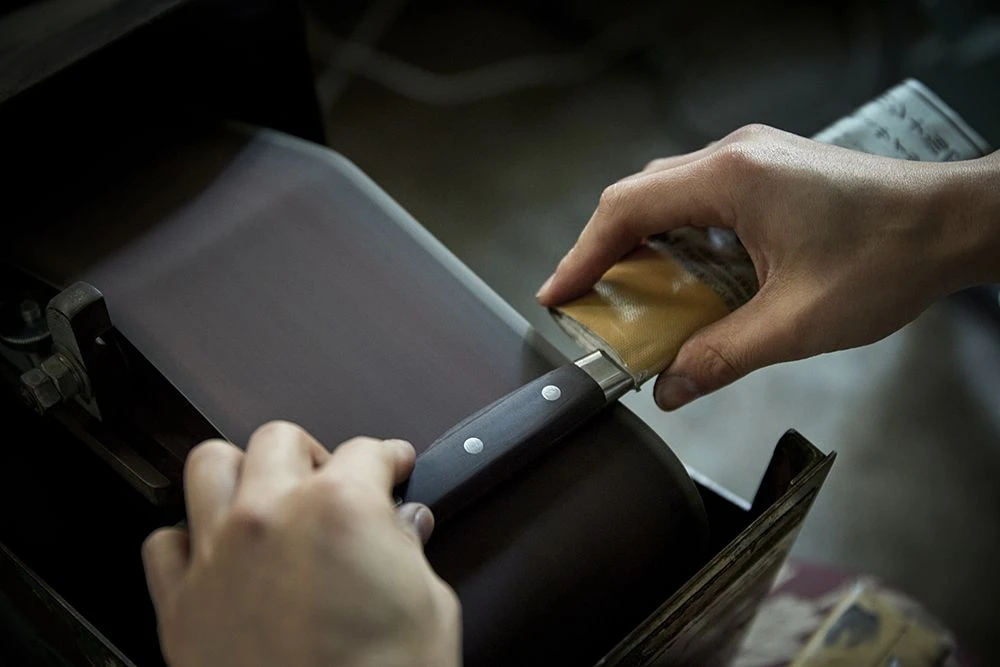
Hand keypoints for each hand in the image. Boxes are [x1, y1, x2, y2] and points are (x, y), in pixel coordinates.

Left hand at [141, 422, 460, 666]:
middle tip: (332, 480)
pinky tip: (216, 553)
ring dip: (242, 473)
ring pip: (209, 466)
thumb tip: (405, 530)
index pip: (367, 451)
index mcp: (340, 509)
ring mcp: (218, 556)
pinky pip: (163, 544)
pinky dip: (188, 539)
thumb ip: (410, 552)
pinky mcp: (181, 605)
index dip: (387, 456)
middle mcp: (270, 517)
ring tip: (266, 495)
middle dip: (313, 454)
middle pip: (279, 440)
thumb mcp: (428, 608)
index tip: (390, 465)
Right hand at [537, 124, 999, 408]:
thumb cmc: (887, 259)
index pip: (628, 209)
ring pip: (669, 196)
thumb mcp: (796, 322)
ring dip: (643, 245)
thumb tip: (671, 389)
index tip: (556, 295)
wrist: (956, 223)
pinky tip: (683, 279)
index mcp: (731, 179)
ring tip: (628, 297)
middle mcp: (734, 156)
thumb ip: (722, 356)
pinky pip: (701, 201)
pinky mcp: (769, 172)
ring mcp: (753, 159)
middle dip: (606, 252)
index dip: (583, 254)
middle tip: (587, 303)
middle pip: (640, 197)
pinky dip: (678, 239)